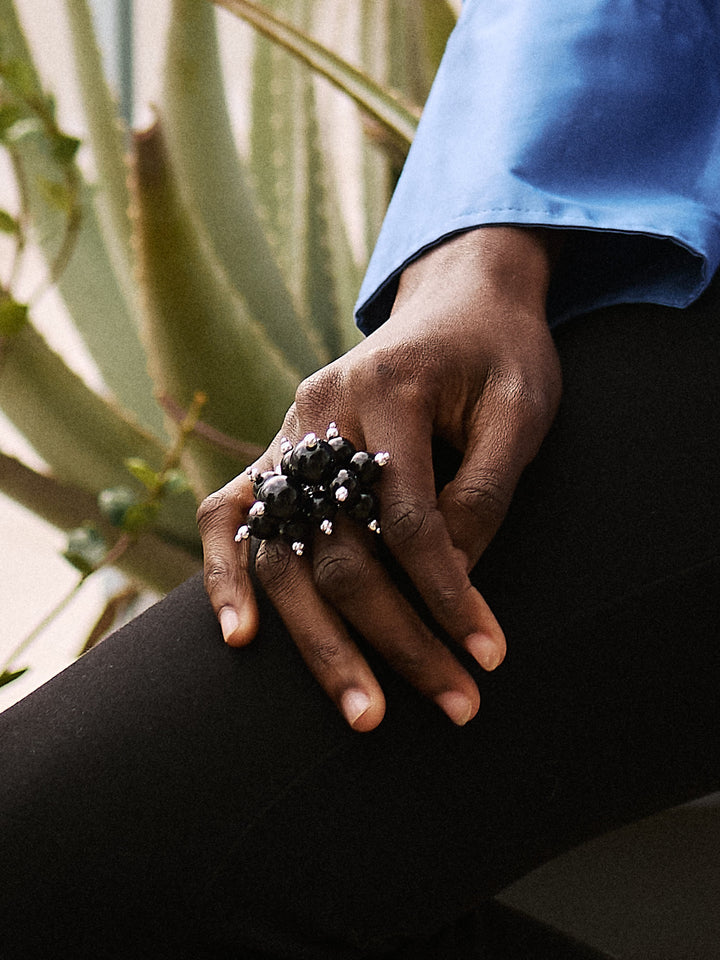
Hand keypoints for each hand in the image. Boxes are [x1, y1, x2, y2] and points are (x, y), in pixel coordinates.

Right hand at [197, 227, 561, 730]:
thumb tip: (451, 576)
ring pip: (284, 550)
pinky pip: (230, 514)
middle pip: (341, 549)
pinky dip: (227, 575)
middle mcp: (320, 414)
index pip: (408, 517)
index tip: (488, 653)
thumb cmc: (500, 354)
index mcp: (387, 390)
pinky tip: (241, 638)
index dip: (448, 592)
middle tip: (455, 703)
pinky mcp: (279, 453)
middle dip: (398, 637)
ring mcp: (287, 434)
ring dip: (321, 641)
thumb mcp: (521, 407)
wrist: (460, 302)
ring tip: (364, 714)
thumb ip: (486, 489)